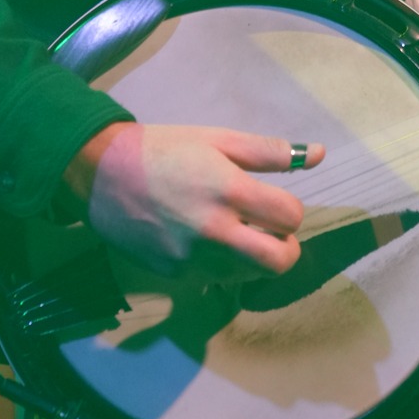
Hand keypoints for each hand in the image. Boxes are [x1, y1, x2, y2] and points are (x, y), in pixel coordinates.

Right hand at [60, 122, 324, 282]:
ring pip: (251, 275)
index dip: (290, 210)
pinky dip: (224, 265)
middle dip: (286, 247)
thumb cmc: (164, 149)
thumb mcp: (218, 139)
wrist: (101, 173)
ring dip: (255, 258)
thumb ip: (269, 152)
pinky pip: (218, 279)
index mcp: (230, 191)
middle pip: (279, 262)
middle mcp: (215, 231)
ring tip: (238, 233)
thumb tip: (317, 154)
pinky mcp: (176, 275)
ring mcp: (194, 258)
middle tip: (272, 231)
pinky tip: (207, 242)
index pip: (291, 217)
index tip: (274, 202)